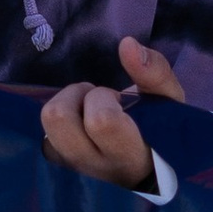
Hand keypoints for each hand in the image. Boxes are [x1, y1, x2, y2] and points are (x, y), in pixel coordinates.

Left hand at [39, 38, 184, 191]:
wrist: (149, 165)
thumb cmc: (160, 130)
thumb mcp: (170, 102)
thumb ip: (155, 73)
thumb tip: (127, 44)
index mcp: (129, 155)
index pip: (101, 122)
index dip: (105, 98)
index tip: (121, 100)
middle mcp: (94, 166)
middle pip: (58, 117)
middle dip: (78, 95)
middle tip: (100, 99)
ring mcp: (71, 167)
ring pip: (47, 119)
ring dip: (68, 103)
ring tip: (90, 108)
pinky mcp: (57, 162)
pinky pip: (42, 128)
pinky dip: (62, 116)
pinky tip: (81, 122)